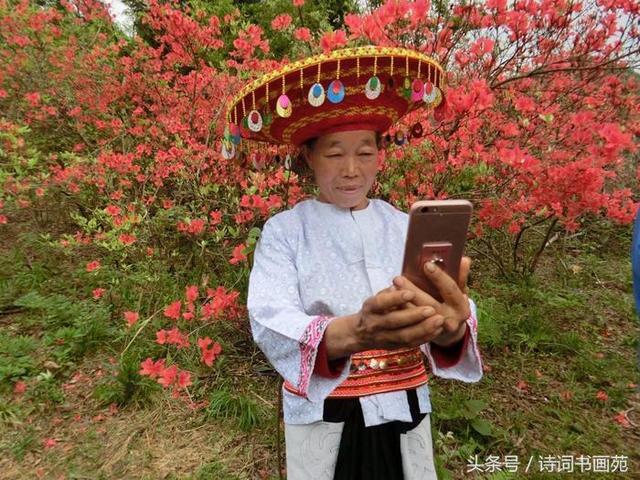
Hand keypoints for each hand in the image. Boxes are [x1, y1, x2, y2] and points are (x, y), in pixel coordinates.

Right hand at [323, 288, 445, 358]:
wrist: (361, 334)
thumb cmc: (374, 310)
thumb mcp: (376, 297)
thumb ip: (389, 292)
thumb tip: (400, 284)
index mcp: (370, 308)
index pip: (381, 303)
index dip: (395, 298)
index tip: (410, 293)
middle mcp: (375, 324)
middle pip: (395, 321)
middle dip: (414, 316)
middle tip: (432, 309)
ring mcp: (385, 337)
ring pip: (404, 335)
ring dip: (423, 328)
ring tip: (439, 320)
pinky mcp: (394, 347)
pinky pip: (411, 344)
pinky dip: (425, 337)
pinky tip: (437, 329)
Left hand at [392, 256, 471, 346]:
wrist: (448, 331)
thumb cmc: (452, 304)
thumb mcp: (459, 292)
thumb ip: (460, 276)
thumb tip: (464, 259)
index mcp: (461, 307)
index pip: (450, 289)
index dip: (439, 277)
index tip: (426, 264)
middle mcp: (450, 320)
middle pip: (429, 305)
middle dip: (413, 291)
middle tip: (398, 279)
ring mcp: (436, 331)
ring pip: (416, 318)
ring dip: (402, 303)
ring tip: (391, 289)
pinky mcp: (423, 336)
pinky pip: (409, 326)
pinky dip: (399, 313)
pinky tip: (389, 302)